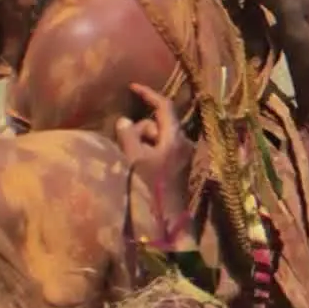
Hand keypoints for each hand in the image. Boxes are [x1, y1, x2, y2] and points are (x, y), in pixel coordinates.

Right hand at [116, 83, 193, 212]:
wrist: (168, 221)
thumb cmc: (151, 189)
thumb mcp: (135, 159)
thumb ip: (128, 136)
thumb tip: (124, 119)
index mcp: (176, 137)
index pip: (164, 106)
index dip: (148, 94)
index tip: (132, 87)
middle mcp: (184, 142)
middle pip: (159, 123)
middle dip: (141, 128)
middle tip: (127, 146)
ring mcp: (183, 154)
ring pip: (158, 137)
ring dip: (143, 142)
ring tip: (133, 161)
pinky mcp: (179, 165)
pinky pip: (161, 149)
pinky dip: (149, 150)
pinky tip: (139, 166)